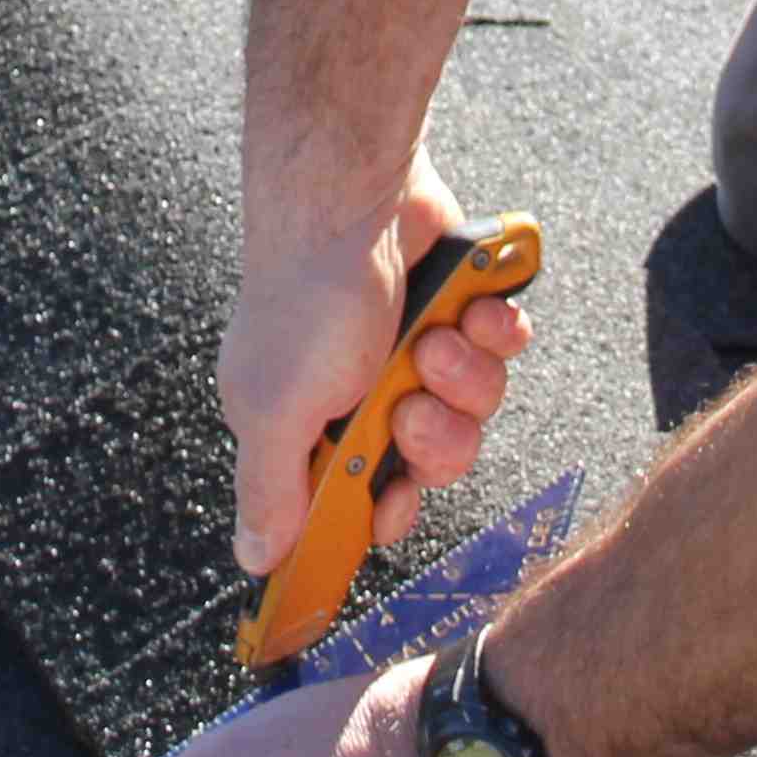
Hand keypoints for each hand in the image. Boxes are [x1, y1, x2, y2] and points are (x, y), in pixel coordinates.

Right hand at [223, 162, 534, 575]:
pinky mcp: (459, 309)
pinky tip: (470, 306)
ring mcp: (416, 348)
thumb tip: (254, 560)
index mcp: (309, 425)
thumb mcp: (276, 412)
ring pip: (476, 406)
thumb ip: (271, 491)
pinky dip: (493, 329)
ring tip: (436, 334)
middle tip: (411, 399)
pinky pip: (503, 351)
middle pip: (434, 459)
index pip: (364, 502)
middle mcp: (364, 391)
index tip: (396, 490)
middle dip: (436, 435)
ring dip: (465, 375)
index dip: (391, 505)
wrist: (354, 196)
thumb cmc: (306, 300)